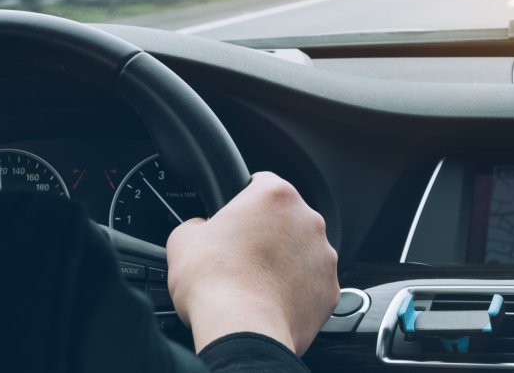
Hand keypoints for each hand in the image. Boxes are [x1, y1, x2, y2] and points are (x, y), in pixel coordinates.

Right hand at [166, 172, 339, 354]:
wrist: (242, 330)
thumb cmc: (214, 283)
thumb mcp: (184, 239)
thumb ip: (197, 223)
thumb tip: (201, 229)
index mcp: (275, 196)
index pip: (262, 183)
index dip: (243, 200)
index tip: (234, 217)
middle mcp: (308, 220)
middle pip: (286, 218)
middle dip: (267, 233)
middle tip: (240, 255)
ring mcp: (324, 255)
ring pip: (302, 250)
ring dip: (284, 261)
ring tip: (256, 282)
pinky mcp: (329, 287)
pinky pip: (311, 283)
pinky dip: (296, 290)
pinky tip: (272, 301)